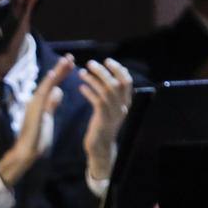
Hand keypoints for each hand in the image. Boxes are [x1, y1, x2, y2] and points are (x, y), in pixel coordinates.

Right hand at [0, 54, 72, 186]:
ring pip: (46, 85)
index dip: (61, 73)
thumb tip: (58, 91)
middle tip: (70, 57)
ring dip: (55, 72)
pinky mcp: (34, 111)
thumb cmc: (37, 137)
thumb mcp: (48, 117)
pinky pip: (41, 96)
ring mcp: (33, 104)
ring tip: (64, 61)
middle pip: (50, 81)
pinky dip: (46, 85)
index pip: (53, 84)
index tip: (71, 64)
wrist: (27, 151)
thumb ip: (51, 104)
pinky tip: (52, 76)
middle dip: (60, 69)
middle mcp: (35, 99)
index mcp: (40, 101)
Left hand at [77, 57, 132, 181]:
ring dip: (93, 79)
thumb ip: (113, 93)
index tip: (107, 61)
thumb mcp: (112, 108)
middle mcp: (122, 106)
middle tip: (90, 63)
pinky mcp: (103, 118)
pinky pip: (97, 100)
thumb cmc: (103, 125)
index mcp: (126, 102)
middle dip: (103, 71)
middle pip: (115, 83)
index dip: (118, 69)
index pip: (127, 81)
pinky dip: (89, 92)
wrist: (101, 146)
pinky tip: (80, 88)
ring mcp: (113, 113)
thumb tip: (114, 73)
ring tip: (81, 73)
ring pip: (106, 90)